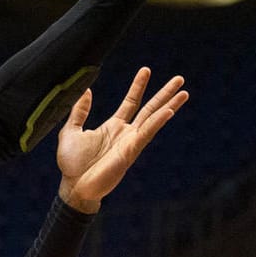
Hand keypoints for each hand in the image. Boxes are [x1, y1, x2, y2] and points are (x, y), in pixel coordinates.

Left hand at [55, 68, 187, 212]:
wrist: (74, 186)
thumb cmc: (72, 164)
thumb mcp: (71, 131)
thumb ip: (79, 111)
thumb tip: (85, 90)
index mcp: (113, 126)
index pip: (131, 102)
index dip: (138, 86)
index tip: (146, 70)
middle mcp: (126, 133)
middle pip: (150, 108)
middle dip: (164, 94)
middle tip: (179, 78)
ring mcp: (131, 142)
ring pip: (154, 119)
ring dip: (169, 106)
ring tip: (184, 93)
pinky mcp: (130, 152)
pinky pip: (146, 134)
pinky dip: (157, 123)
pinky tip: (168, 112)